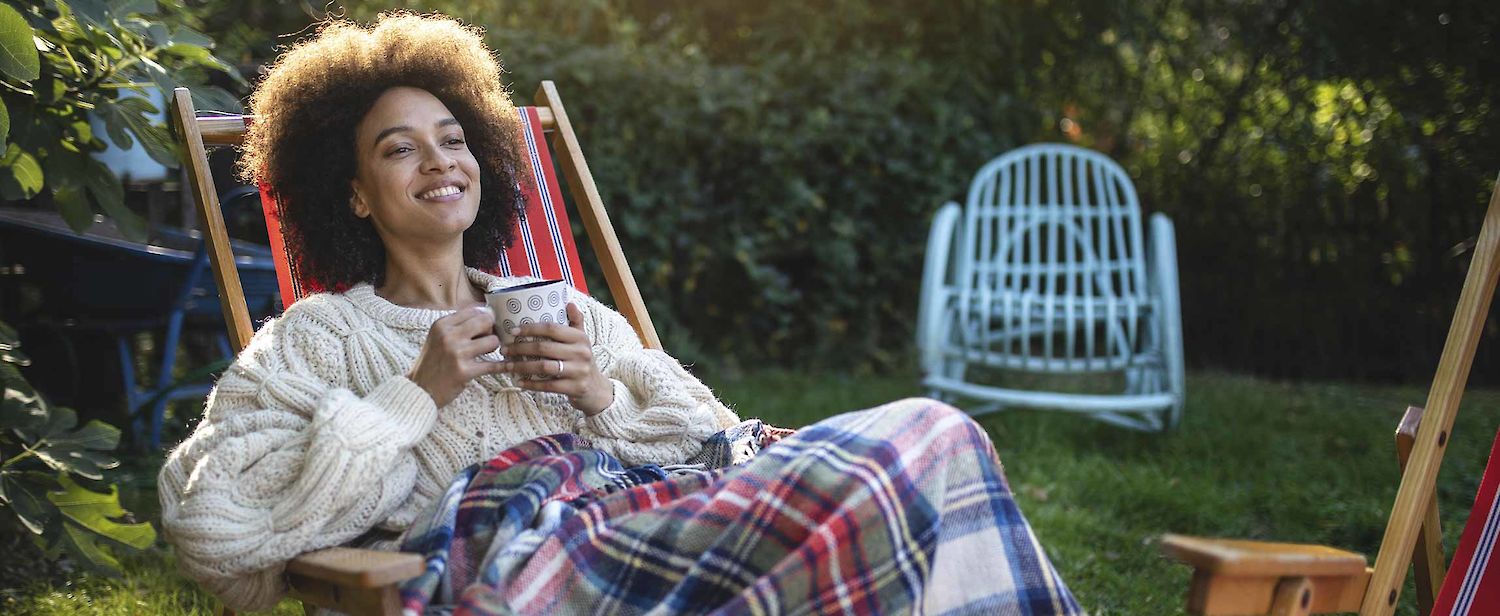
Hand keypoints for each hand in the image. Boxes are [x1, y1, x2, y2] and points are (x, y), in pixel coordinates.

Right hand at [408, 305, 503, 407]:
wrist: (420, 390)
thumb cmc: (432, 363)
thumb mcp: (437, 337)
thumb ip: (457, 325)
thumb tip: (484, 311)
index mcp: (442, 325)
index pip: (473, 310)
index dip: (483, 318)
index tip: (483, 328)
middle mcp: (449, 336)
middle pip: (485, 321)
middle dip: (491, 330)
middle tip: (485, 341)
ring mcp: (457, 353)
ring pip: (493, 341)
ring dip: (493, 348)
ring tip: (485, 354)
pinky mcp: (464, 371)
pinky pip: (493, 365)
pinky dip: (501, 366)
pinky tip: (503, 367)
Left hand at [496, 303, 614, 415]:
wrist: (597, 389)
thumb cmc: (582, 360)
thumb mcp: (583, 340)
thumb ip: (576, 321)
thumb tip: (569, 302)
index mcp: (580, 337)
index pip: (551, 328)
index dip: (530, 329)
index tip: (512, 331)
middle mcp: (581, 352)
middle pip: (544, 347)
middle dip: (520, 348)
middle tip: (504, 350)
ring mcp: (579, 371)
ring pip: (544, 366)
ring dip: (522, 366)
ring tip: (507, 366)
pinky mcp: (575, 388)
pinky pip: (549, 385)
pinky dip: (532, 384)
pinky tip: (519, 382)